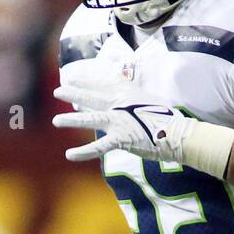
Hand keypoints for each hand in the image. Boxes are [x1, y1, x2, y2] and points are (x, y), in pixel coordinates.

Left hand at [52, 83, 190, 162]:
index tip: (72, 78)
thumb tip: (126, 85)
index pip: (102, 84)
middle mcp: (120, 104)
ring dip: (72, 120)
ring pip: (91, 118)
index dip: (86, 81)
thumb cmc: (167, 118)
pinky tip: (69, 155)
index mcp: (127, 93)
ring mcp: (119, 121)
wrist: (178, 133)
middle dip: (73, 93)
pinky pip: (99, 147)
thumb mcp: (149, 98)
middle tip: (58, 91)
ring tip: (56, 121)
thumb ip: (134, 93)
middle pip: (92, 97)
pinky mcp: (121, 139)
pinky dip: (84, 152)